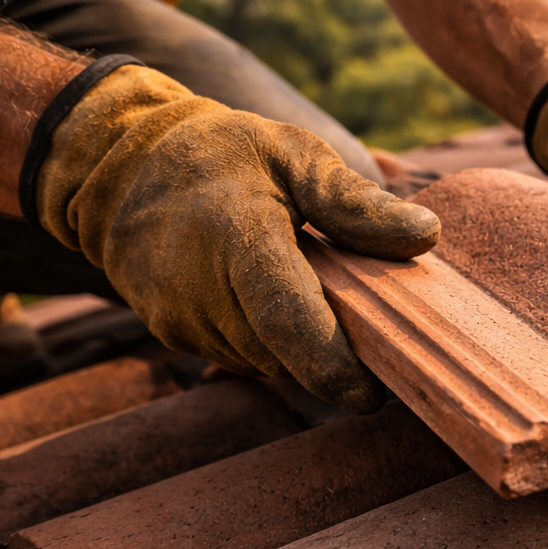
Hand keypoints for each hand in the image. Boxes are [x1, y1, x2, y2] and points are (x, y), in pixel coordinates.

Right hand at [35, 64, 439, 412]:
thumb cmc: (224, 154)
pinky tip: (271, 297)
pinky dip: (268, 340)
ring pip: (266, 362)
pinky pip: (241, 357)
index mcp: (237, 237)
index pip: (289, 321)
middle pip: (286, 353)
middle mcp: (199, 290)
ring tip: (307, 286)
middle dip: (330, 348)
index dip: (334, 367)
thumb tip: (427, 235)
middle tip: (360, 309)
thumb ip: (356, 203)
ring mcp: (178, 319)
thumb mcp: (295, 154)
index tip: (374, 394)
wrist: (120, 166)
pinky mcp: (171, 334)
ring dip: (298, 343)